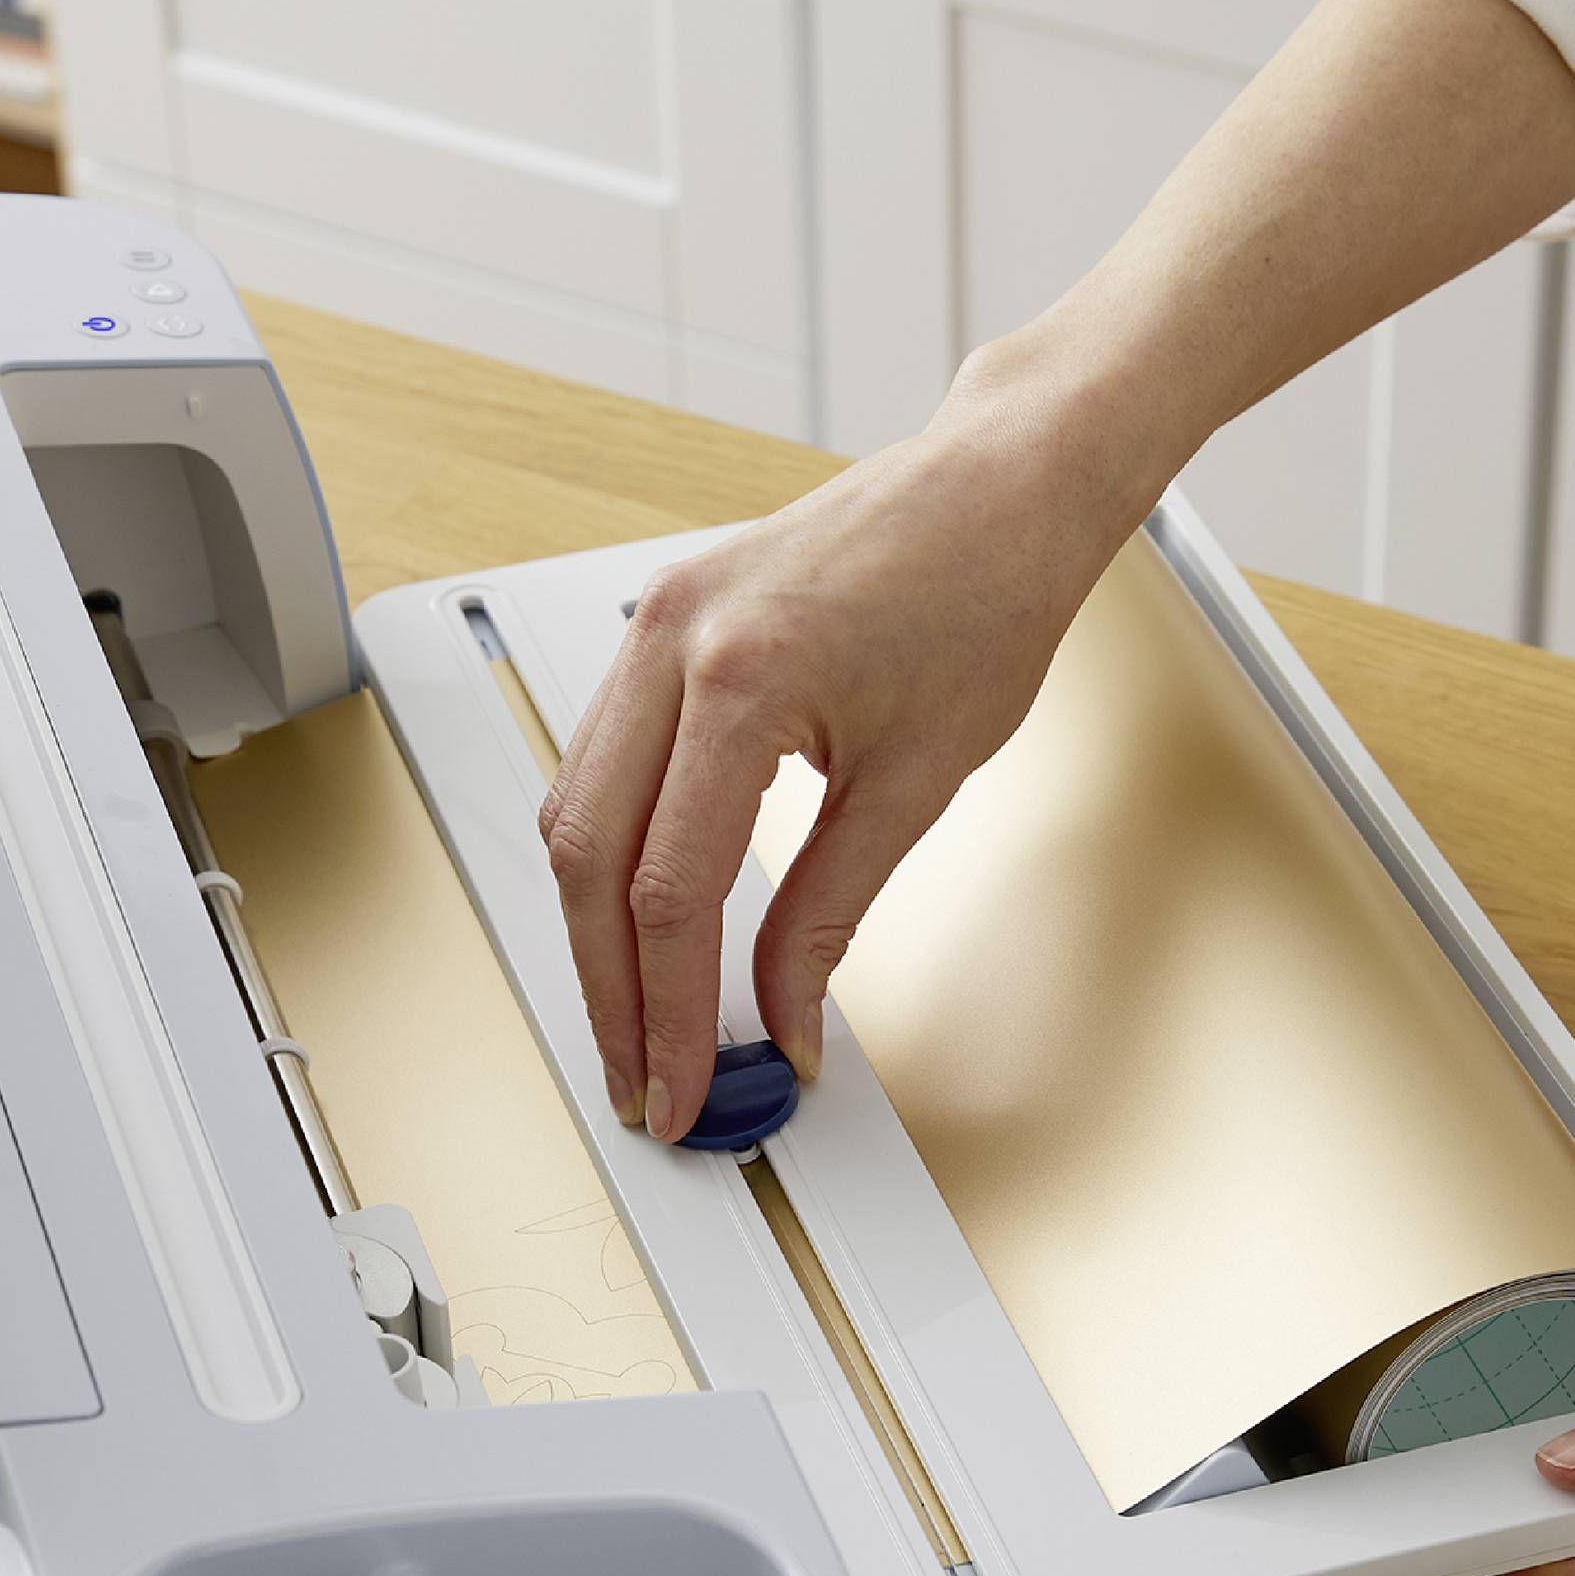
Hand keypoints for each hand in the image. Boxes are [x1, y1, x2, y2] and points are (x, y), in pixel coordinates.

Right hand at [537, 388, 1124, 1140]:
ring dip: (594, 931)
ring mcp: (651, 625)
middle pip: (590, 861)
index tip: (684, 1088)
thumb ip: (826, 916)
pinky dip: (608, 854)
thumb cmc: (985, 595)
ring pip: (575, 813)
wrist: (999, 487)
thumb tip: (785, 1019)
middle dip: (610, 993)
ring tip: (633, 1024)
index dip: (671, 1013)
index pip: (670, 891)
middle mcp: (672, 642)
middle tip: (640, 1084)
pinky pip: (598, 762)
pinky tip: (635, 920)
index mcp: (743, 679)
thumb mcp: (916, 784)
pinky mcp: (656, 625)